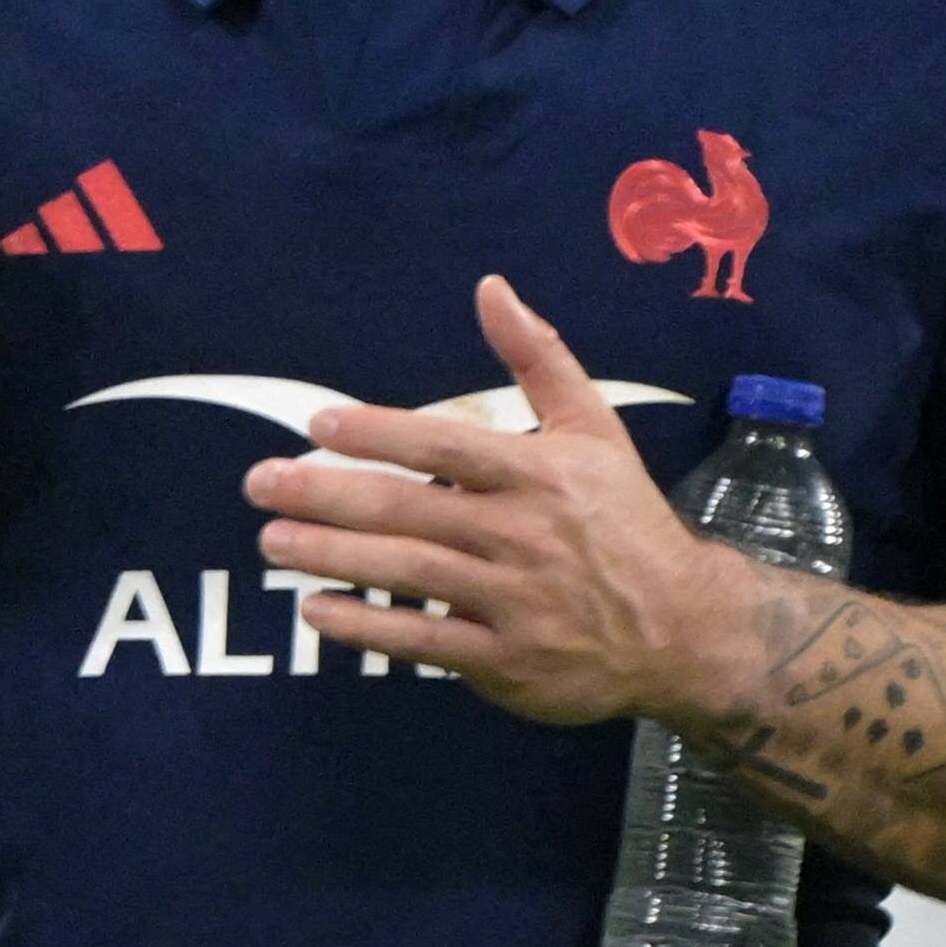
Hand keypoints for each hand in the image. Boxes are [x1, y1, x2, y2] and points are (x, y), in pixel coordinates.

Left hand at [244, 272, 775, 725]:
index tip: (317, 424)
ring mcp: (515, 600)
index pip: (446, 445)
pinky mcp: (507, 660)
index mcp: (542, 474)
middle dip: (325, 493)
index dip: (379, 433)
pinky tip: (316, 611)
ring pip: (407, 572)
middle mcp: (524, 534)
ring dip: (331, 555)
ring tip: (272, 541)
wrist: (686, 628)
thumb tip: (491, 286)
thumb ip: (538, 358)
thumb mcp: (596, 430)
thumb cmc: (624, 521)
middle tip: (259, 482)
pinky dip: (366, 627)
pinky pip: (423, 641)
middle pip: (409, 508)